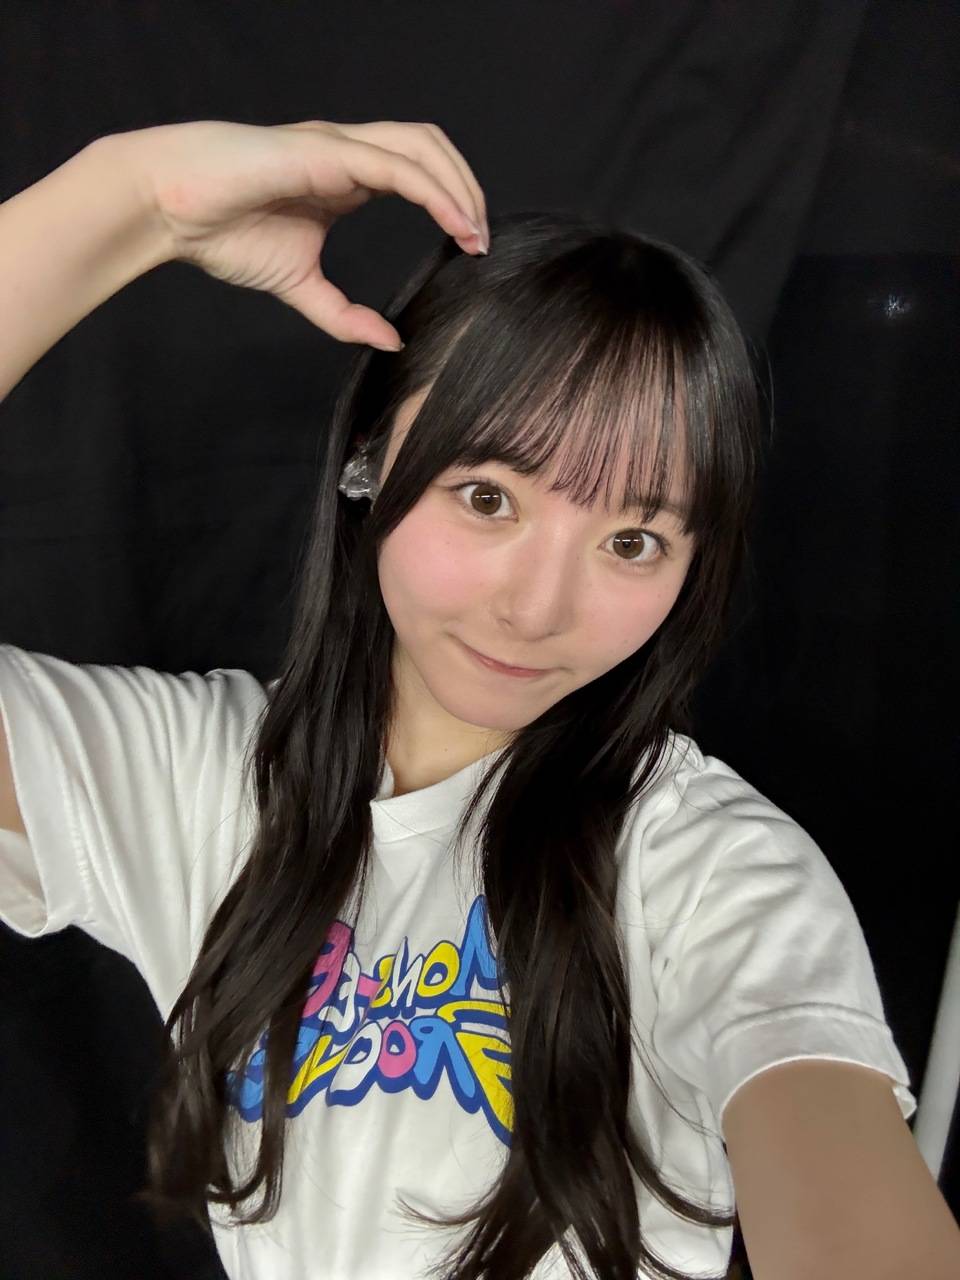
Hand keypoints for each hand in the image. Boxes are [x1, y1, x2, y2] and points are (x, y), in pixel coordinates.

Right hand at [122, 118, 487, 349]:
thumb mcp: (300, 287)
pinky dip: (433, 191)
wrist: (172, 209)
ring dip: (459, 186)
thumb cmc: (223, 233)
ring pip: (422, 147)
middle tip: (483, 242)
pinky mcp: (326, 151)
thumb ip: (345, 315)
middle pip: (431, 150)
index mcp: (347, 178)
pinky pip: (396, 165)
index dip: (453, 205)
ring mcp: (338, 146)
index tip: (473, 248)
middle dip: (468, 189)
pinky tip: (453, 222)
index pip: (418, 174)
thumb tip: (390, 341)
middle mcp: (349, 153)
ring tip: (475, 233)